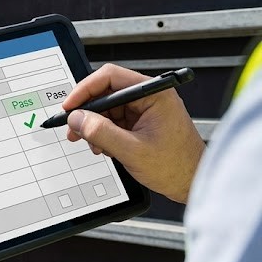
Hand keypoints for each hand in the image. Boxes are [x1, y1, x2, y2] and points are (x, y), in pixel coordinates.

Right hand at [63, 63, 204, 202]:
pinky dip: (102, 132)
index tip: (70, 106)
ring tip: (91, 143)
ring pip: (106, 108)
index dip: (85, 89)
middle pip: (106, 92)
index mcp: (154, 94)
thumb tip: (77, 118)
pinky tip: (102, 146)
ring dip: (94, 125)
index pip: (110, 77)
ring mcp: (145, 110)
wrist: (192, 183)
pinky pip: (113, 120)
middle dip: (87, 112)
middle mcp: (149, 97)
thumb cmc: (177, 166)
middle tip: (74, 127)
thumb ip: (101, 132)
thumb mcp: (133, 150)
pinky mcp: (140, 122)